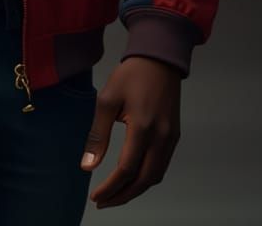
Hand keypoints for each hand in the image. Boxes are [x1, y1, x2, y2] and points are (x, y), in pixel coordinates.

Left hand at [80, 55, 181, 208]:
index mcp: (143, 128)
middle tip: (103, 202)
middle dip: (123, 196)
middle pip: (144, 180)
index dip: (110, 187)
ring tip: (115, 194)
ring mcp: (171, 138)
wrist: (159, 59)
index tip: (95, 197)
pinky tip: (132, 178)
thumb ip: (98, 135)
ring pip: (155, 176)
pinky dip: (146, 177)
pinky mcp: (174, 136)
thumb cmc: (130, 75)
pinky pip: (161, 165)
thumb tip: (87, 166)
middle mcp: (161, 138)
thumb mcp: (107, 100)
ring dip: (135, 189)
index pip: (126, 170)